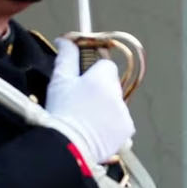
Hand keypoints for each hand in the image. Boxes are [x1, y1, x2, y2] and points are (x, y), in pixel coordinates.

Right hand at [44, 38, 133, 165]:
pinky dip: (110, 127)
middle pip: (111, 86)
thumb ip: (66, 56)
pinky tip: (94, 133)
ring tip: (85, 122)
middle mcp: (118, 93)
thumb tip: (66, 39)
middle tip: (78, 104)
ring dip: (104, 110)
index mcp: (103, 77)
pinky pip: (120, 124)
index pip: (106, 65)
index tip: (81, 82)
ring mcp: (124, 114)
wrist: (67, 147)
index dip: (92, 72)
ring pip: (115, 105)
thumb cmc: (61, 112)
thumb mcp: (59, 81)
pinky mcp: (126, 132)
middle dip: (98, 92)